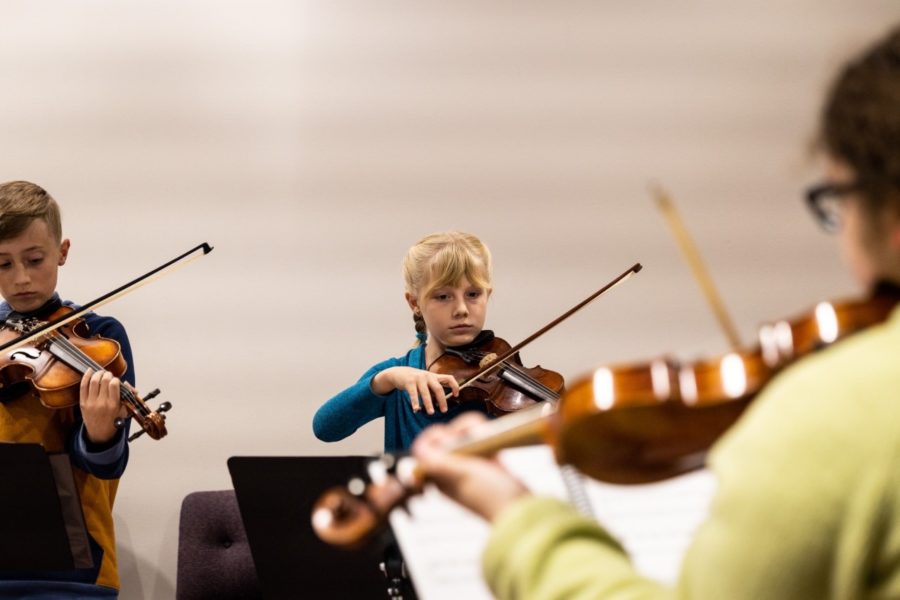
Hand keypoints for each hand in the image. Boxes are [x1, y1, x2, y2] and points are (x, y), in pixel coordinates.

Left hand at [80, 368, 126, 443]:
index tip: (116, 381)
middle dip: (107, 374)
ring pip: (93, 381)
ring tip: (101, 373)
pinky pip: (83, 387)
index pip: (114, 384)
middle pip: (103, 380)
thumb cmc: (113, 421)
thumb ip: (128, 396)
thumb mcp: (125, 410)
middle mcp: (102, 403)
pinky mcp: (83, 403)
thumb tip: (128, 384)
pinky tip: (89, 371)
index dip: (115, 379)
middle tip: (109, 375)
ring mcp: (91, 403)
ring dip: (97, 373)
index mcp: (114, 405)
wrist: (99, 434)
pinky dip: (85, 376)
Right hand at [373, 366, 459, 414]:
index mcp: (434, 376)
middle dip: (442, 400)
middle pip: (438, 388)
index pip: (449, 378)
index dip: (454, 386)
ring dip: (429, 403)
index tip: (456, 395)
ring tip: (431, 412)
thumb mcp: (427, 382)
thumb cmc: (416, 381)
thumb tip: (442, 404)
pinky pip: (413, 394)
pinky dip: (415, 402)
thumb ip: (434, 390)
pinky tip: (416, 410)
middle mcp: (428, 376)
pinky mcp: (409, 382)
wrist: (399, 373)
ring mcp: (418, 378)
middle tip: (444, 410)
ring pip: (425, 393)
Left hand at [412, 412, 528, 520]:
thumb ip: (437, 462)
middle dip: (457, 429)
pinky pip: (480, 440)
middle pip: (444, 439)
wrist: (520, 509)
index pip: (423, 450)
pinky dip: (485, 434)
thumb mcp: (461, 475)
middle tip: (470, 434)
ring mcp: (470, 466)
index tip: (448, 433)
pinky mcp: (487, 462)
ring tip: (483, 433)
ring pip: (463, 436)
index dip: (432, 436)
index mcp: (440, 476)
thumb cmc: (490, 495)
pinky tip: (491, 437)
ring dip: (472, 429)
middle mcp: (452, 470)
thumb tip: (417, 451)